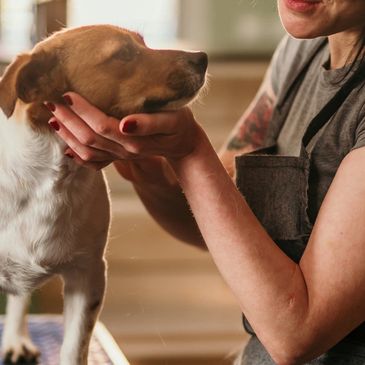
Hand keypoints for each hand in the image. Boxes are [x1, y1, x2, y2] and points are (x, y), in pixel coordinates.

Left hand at [46, 92, 203, 172]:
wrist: (183, 143)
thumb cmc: (179, 124)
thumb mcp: (173, 119)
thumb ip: (151, 123)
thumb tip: (125, 123)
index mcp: (134, 140)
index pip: (102, 126)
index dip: (83, 111)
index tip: (67, 93)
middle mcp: (124, 151)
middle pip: (89, 138)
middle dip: (68, 120)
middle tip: (50, 102)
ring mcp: (120, 156)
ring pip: (87, 151)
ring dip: (68, 135)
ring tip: (52, 119)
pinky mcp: (118, 157)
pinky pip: (93, 161)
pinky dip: (76, 154)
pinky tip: (66, 146)